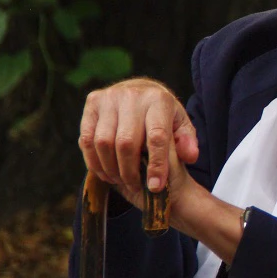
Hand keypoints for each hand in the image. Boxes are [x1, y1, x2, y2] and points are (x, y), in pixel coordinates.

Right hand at [78, 78, 199, 195]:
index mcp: (159, 100)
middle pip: (126, 142)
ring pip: (103, 142)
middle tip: (135, 185)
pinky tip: (105, 171)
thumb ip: (187, 141)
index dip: (156, 165)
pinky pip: (87, 139)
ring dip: (110, 168)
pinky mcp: (92, 102)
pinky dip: (94, 161)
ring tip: (120, 180)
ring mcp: (109, 97)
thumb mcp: (180, 124)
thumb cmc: (162, 115)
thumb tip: (189, 157)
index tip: (156, 187)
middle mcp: (133, 95)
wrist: (138, 90)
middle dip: (130, 171)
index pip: (157, 137)